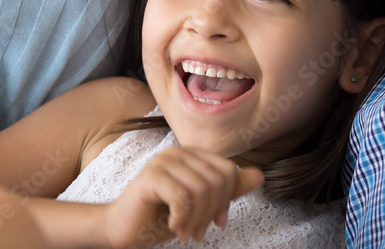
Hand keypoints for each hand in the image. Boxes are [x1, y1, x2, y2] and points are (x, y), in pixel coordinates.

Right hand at [103, 147, 263, 247]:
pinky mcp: (151, 176)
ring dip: (196, 219)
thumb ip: (228, 191)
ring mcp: (163, 161)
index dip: (227, 199)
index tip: (215, 222)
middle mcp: (178, 152)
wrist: (124, 229)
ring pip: (201, 189)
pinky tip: (172, 226)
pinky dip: (182, 218)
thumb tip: (259, 175)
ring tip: (185, 232)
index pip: (228, 170)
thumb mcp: (201, 206)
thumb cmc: (161, 217)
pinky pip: (182, 197)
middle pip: (217, 180)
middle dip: (211, 212)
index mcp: (192, 155)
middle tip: (198, 232)